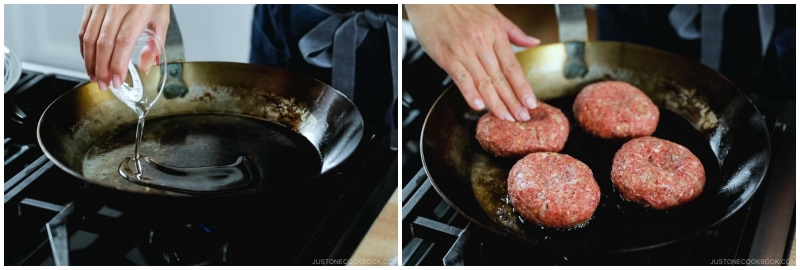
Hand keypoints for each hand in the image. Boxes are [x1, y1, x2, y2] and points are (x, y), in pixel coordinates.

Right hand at [79, 4, 169, 89]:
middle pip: (104, 43)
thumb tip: (146, 66)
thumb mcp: (162, 18)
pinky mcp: (91, 4)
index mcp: (139, 9)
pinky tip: (89, 60)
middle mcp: (117, 5)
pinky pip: (83, 29)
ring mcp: (102, 4)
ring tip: (96, 77)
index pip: (124, 42)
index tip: (118, 79)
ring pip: (90, 37)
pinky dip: (84, 48)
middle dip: (102, 68)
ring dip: (91, 61)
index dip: (117, 64)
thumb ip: (155, 44)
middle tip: (105, 84)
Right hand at [405, 4, 539, 121]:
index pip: (513, 66)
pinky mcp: (446, 55)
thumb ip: (513, 31)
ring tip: (505, 117)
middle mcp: (481, 42)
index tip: (531, 102)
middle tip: (521, 117)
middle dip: (512, 101)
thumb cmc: (459, 3)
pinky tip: (477, 105)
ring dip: (495, 102)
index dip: (523, 87)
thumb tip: (533, 42)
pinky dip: (469, 92)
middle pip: (500, 78)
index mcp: (495, 33)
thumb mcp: (492, 12)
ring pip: (483, 81)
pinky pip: (460, 77)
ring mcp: (464, 50)